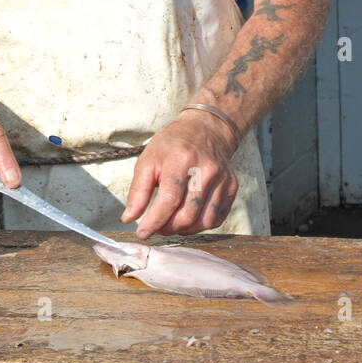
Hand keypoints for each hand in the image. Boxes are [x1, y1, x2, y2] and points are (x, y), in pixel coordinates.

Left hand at [121, 112, 237, 238]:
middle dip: (168, 228)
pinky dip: (200, 225)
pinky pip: (217, 218)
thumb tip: (129, 218)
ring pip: (203, 222)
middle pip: (187, 215)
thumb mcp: (148, 160)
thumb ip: (138, 191)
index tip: (142, 233)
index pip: (168, 201)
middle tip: (157, 226)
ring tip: (172, 222)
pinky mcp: (232, 186)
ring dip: (184, 229)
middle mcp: (206, 169)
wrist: (205, 129)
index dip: (154, 222)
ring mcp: (222, 179)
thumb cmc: (172, 145)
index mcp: (181, 159)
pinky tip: (189, 217)